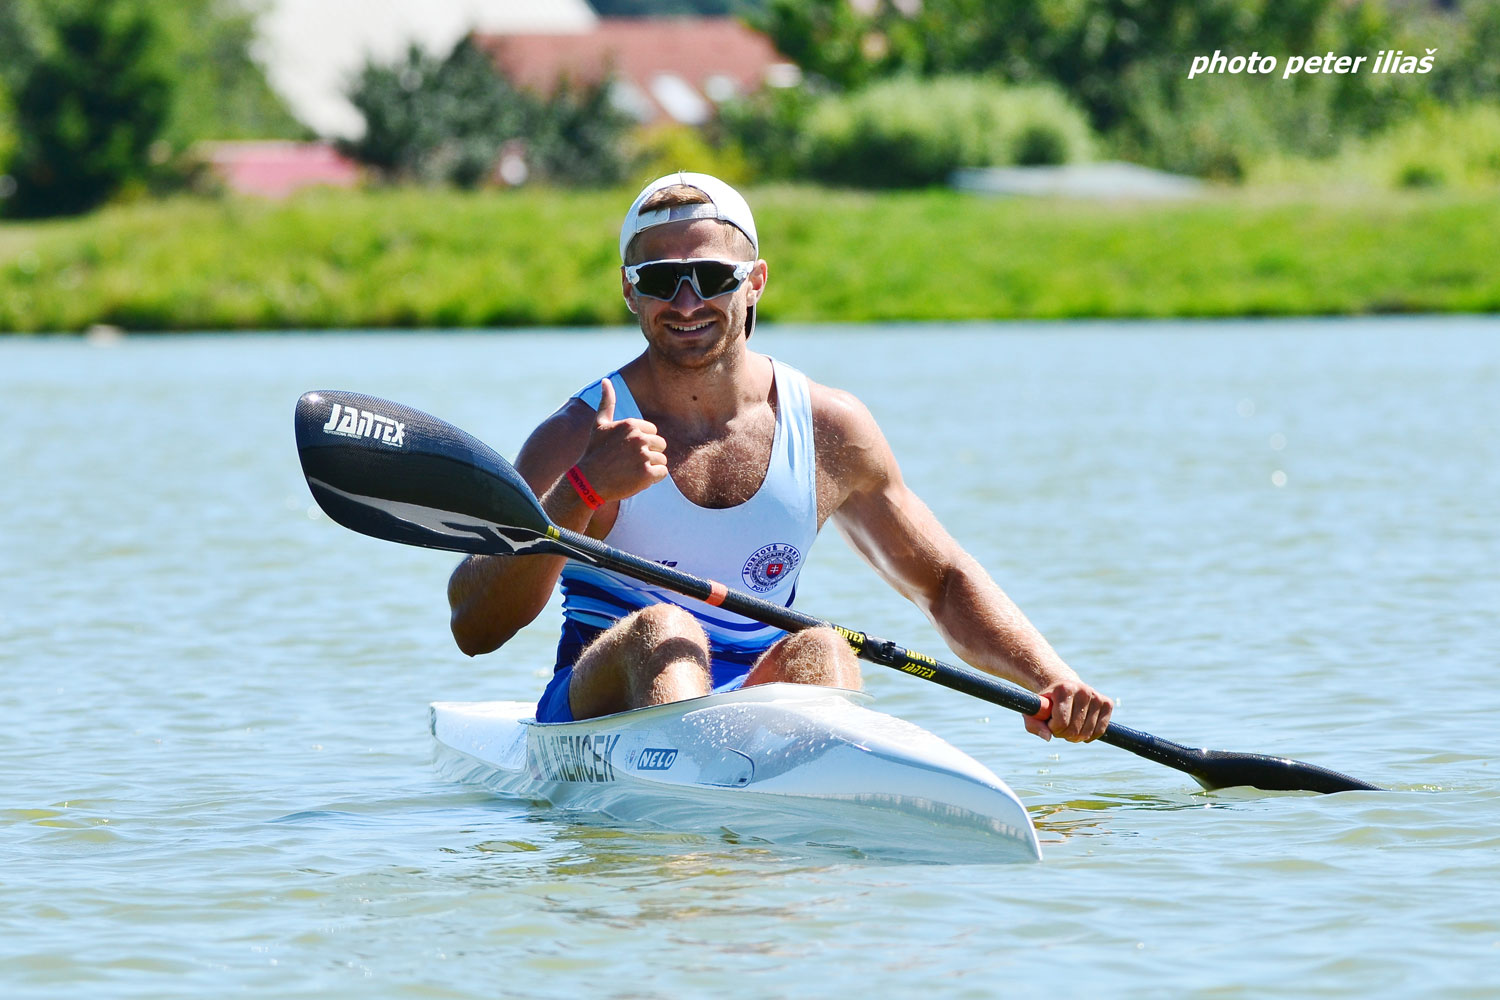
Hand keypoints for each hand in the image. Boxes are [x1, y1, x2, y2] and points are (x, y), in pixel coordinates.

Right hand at [575, 378, 668, 501]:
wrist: (587, 482)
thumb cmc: (594, 453)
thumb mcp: (599, 425)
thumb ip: (606, 402)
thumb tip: (606, 380)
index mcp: (631, 424)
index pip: (654, 432)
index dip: (643, 443)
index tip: (627, 450)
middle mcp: (638, 438)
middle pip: (660, 445)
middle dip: (649, 454)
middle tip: (629, 463)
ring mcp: (643, 456)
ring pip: (662, 460)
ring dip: (650, 467)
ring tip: (631, 471)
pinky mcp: (647, 474)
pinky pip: (662, 473)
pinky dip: (653, 479)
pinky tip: (637, 479)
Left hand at [1024, 678, 1113, 742]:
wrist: (1063, 686)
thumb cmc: (1047, 702)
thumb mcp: (1034, 711)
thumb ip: (1034, 724)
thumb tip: (1048, 738)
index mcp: (1064, 689)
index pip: (1061, 722)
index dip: (1053, 729)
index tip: (1050, 724)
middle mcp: (1083, 690)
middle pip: (1074, 729)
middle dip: (1063, 734)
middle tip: (1058, 727)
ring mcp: (1097, 696)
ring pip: (1087, 733)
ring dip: (1075, 737)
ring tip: (1068, 727)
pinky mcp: (1107, 703)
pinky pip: (1100, 730)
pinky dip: (1090, 736)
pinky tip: (1081, 730)